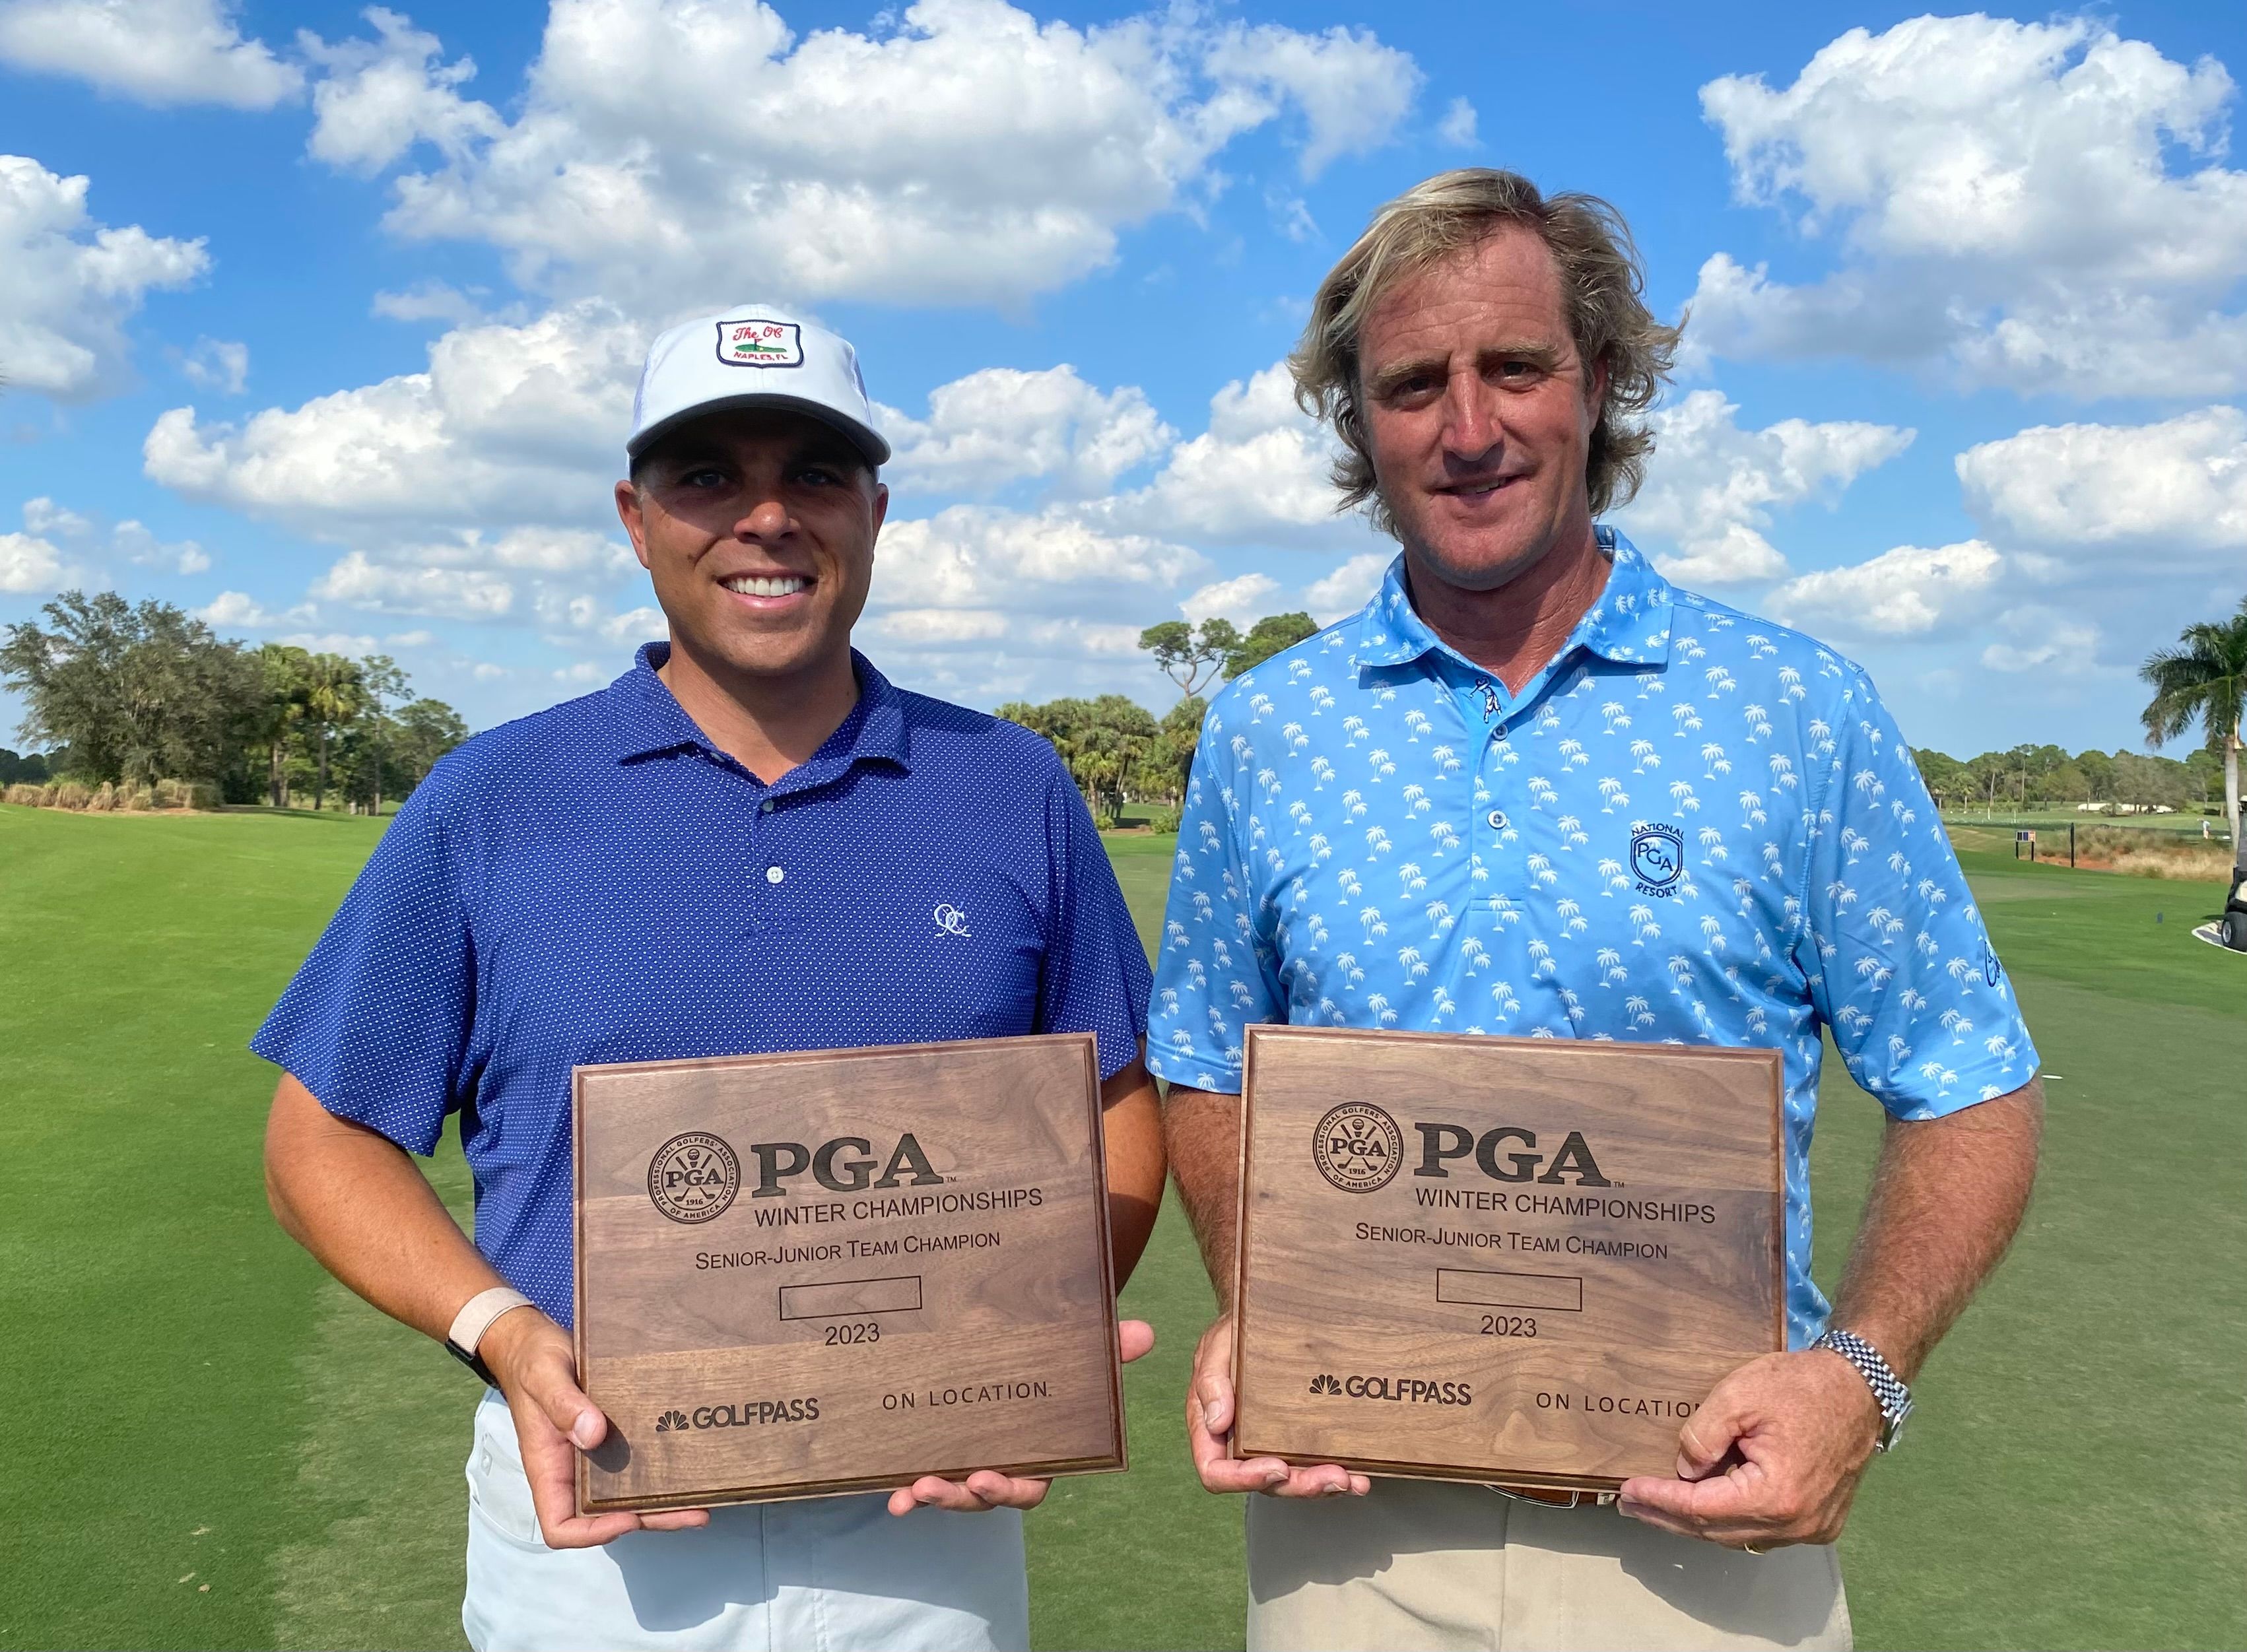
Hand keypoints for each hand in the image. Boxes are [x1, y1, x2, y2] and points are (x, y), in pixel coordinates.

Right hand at [481, 1307, 711, 1547]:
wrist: (534, 1342)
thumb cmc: (532, 1360)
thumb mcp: (543, 1375)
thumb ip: (563, 1403)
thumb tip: (593, 1435)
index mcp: (548, 1468)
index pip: (560, 1525)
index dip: (593, 1533)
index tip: (628, 1516)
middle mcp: (572, 1471)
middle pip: (606, 1516)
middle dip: (649, 1519)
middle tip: (694, 1513)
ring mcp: (593, 1456)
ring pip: (626, 1494)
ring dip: (663, 1502)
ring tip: (703, 1501)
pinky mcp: (611, 1437)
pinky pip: (635, 1463)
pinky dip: (660, 1472)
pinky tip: (690, 1465)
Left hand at [887, 1319, 1155, 1515]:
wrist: (1008, 1339)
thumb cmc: (1053, 1355)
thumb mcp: (1077, 1349)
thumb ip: (1110, 1345)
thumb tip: (1146, 1332)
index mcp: (1037, 1450)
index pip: (1029, 1483)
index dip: (1009, 1488)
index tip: (988, 1479)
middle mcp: (1002, 1461)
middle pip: (986, 1494)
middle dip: (963, 1497)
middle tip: (939, 1485)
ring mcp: (967, 1459)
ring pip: (952, 1491)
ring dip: (933, 1496)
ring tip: (913, 1491)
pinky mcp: (935, 1450)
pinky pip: (922, 1478)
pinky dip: (905, 1491)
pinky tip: (890, 1495)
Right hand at [1187, 1313, 1368, 1498]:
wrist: (1259, 1325)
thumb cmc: (1231, 1339)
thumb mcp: (1215, 1349)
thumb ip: (1211, 1382)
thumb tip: (1217, 1422)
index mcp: (1211, 1432)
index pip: (1217, 1471)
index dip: (1244, 1479)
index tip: (1277, 1468)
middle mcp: (1240, 1447)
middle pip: (1265, 1483)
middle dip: (1301, 1485)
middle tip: (1332, 1477)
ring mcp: (1269, 1447)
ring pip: (1294, 1481)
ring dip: (1323, 1486)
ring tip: (1351, 1479)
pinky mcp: (1296, 1441)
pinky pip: (1313, 1466)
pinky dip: (1338, 1473)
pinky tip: (1359, 1475)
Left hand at [1618, 1348, 1882, 1549]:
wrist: (1860, 1387)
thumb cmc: (1801, 1386)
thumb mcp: (1740, 1396)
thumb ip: (1703, 1435)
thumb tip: (1684, 1470)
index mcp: (1776, 1496)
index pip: (1701, 1509)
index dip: (1660, 1500)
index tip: (1627, 1490)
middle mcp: (1797, 1525)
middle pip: (1717, 1531)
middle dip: (1669, 1518)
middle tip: (1630, 1504)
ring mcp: (1813, 1528)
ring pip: (1740, 1536)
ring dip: (1698, 1523)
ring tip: (1658, 1505)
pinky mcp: (1821, 1523)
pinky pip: (1764, 1531)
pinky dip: (1731, 1520)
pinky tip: (1704, 1505)